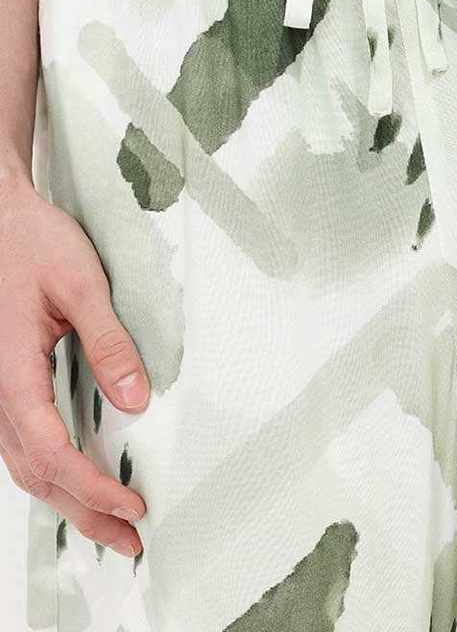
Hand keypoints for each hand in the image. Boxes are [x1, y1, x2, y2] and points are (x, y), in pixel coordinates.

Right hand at [0, 168, 148, 556]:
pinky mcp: (10, 383)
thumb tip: (137, 400)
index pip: (51, 451)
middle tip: (132, 541)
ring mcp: (0, 390)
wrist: (3, 220)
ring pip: (26, 465)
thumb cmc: (35, 244)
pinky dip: (54, 474)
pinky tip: (81, 482)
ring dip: (68, 501)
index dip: (91, 488)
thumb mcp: (82, 284)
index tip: (134, 505)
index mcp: (12, 372)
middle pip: (37, 473)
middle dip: (84, 513)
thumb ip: (108, 342)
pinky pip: (26, 443)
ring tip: (113, 526)